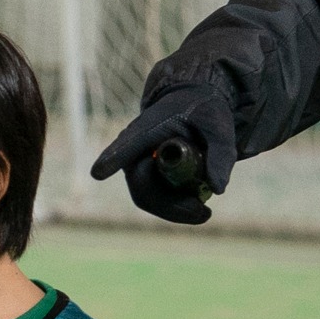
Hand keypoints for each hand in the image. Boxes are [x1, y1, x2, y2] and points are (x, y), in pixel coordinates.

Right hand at [90, 84, 235, 224]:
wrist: (195, 107)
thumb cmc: (203, 112)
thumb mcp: (218, 126)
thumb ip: (221, 153)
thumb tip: (218, 189)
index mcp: (148, 128)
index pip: (127, 145)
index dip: (113, 158)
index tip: (98, 172)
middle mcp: (135, 150)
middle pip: (142, 186)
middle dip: (171, 205)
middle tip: (204, 211)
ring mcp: (139, 167)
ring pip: (148, 198)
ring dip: (176, 210)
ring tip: (205, 211)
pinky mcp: (148, 179)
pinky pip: (156, 201)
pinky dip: (176, 208)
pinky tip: (198, 208)